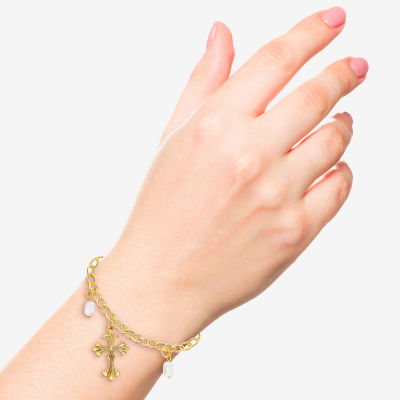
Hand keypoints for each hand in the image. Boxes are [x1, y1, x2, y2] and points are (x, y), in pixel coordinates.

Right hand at [100, 8, 367, 341]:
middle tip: (354, 68)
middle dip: (343, 73)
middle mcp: (249, 155)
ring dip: (343, 124)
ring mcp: (277, 195)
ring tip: (338, 122)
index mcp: (214, 125)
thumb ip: (203, 82)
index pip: (277, 59)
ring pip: (337, 139)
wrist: (163, 278)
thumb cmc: (162, 209)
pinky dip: (342, 170)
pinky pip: (341, 186)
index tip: (335, 20)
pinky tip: (330, 167)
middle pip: (318, 94)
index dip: (313, 32)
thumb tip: (221, 33)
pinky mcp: (296, 232)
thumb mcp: (173, 140)